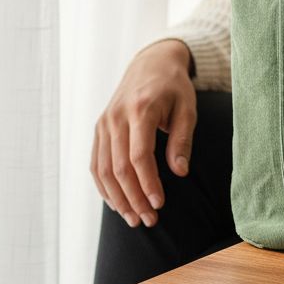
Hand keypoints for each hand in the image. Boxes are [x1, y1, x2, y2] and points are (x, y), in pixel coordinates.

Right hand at [91, 39, 195, 227]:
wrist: (151, 63)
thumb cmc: (174, 87)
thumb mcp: (187, 108)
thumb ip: (182, 140)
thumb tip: (180, 173)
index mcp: (140, 109)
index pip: (139, 155)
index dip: (148, 183)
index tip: (159, 204)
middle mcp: (116, 116)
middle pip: (118, 167)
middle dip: (133, 198)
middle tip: (149, 220)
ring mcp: (104, 122)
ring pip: (103, 169)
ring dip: (117, 198)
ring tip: (134, 219)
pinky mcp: (99, 128)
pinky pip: (95, 163)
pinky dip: (104, 187)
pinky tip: (118, 204)